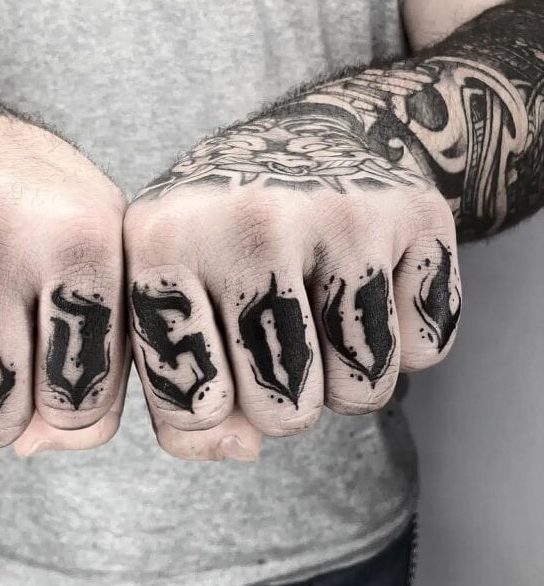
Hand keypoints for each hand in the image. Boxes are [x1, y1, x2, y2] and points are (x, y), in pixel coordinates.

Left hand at [123, 107, 461, 459]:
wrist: (305, 136)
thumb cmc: (220, 243)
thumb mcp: (170, 305)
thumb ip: (179, 401)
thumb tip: (240, 449)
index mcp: (161, 245)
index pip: (192, 407)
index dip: (208, 412)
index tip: (214, 369)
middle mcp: (248, 223)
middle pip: (284, 414)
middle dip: (284, 401)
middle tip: (278, 340)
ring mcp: (338, 212)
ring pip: (362, 391)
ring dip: (345, 378)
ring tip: (321, 317)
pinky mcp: (417, 213)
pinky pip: (424, 351)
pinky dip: (403, 342)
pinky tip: (370, 289)